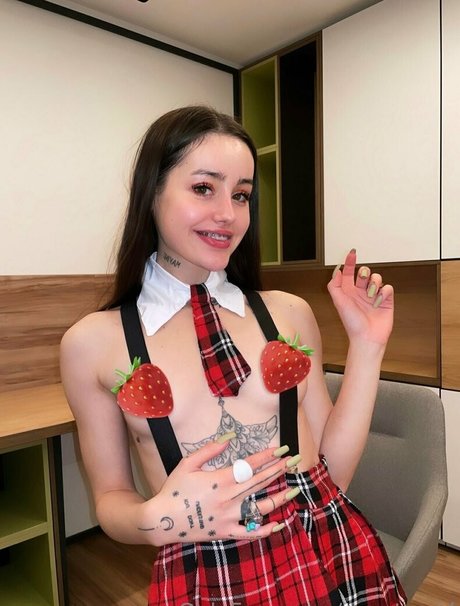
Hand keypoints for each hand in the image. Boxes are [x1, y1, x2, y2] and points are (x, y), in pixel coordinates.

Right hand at [138, 437, 298, 545]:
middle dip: (277, 470)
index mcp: (220, 480)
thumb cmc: (173, 489)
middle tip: (293, 462)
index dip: (267, 456)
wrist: (161, 520)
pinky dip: (264, 530)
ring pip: (260, 507)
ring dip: (278, 498)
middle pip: (259, 482)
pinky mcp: (225, 532)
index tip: (281, 449)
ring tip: (293, 490)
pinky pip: (249, 533)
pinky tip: (278, 524)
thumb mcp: (187, 464)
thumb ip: (209, 450)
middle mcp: (229, 498)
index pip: (250, 465)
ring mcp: (229, 517)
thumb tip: (229, 439)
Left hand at [327, 249, 393, 345]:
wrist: (367, 337)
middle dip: (365, 273)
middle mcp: (361, 292)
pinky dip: (384, 293)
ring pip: (377, 278)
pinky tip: (378, 302)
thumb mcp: (338, 302)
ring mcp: (374, 296)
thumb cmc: (352, 322)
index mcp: (348, 292)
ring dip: (374, 283)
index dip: (350, 262)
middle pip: (365, 273)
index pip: (349, 272)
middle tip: (363, 280)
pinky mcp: (386, 300)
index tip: (352, 253)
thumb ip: (334, 285)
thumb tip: (337, 270)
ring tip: (371, 295)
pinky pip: (388, 287)